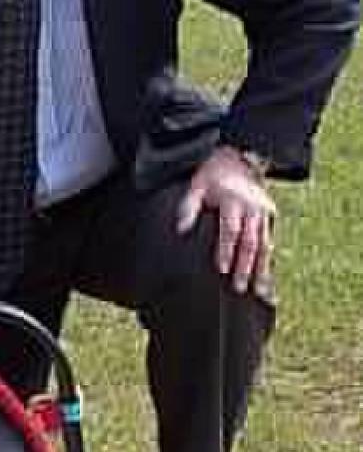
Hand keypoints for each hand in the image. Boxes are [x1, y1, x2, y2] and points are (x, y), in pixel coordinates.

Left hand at [176, 146, 276, 296]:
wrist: (239, 159)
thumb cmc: (212, 176)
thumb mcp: (196, 185)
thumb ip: (188, 207)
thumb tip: (180, 229)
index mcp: (234, 201)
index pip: (231, 230)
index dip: (226, 250)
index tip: (221, 269)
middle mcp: (253, 208)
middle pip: (251, 242)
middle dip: (246, 267)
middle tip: (240, 288)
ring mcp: (264, 213)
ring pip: (265, 245)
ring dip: (262, 270)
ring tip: (260, 292)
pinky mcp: (270, 217)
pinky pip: (270, 243)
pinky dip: (269, 262)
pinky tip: (268, 280)